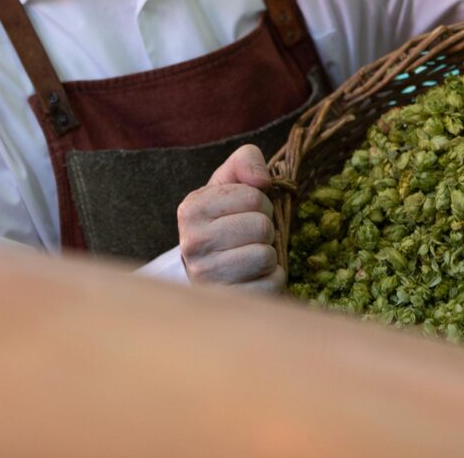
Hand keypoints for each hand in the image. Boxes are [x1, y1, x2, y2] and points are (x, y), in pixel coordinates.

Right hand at [177, 144, 285, 290]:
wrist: (209, 265)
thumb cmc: (225, 218)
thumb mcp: (229, 181)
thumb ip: (246, 161)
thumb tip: (262, 180)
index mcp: (191, 209)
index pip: (254, 196)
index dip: (261, 202)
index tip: (247, 211)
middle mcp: (192, 244)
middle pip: (261, 226)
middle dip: (266, 228)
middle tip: (251, 235)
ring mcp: (206, 277)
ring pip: (265, 256)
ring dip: (268, 254)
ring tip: (251, 254)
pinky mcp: (226, 301)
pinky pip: (271, 284)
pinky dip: (272, 278)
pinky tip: (253, 276)